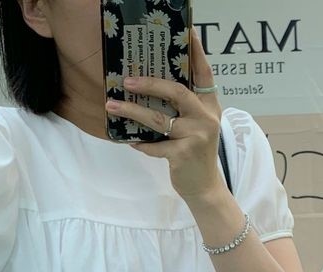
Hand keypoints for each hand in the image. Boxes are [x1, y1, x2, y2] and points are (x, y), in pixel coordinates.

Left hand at [105, 27, 224, 203]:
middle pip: (176, 92)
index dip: (196, 53)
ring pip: (159, 119)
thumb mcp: (198, 127)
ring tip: (112, 105)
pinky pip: (155, 146)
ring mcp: (196, 136)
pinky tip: (130, 141)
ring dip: (133, 112)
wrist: (205, 188)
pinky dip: (141, 144)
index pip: (204, 74)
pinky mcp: (183, 154)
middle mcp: (205, 118)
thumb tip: (153, 88)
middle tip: (127, 80)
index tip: (188, 32)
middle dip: (150, 84)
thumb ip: (185, 108)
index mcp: (210, 107)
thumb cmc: (196, 155)